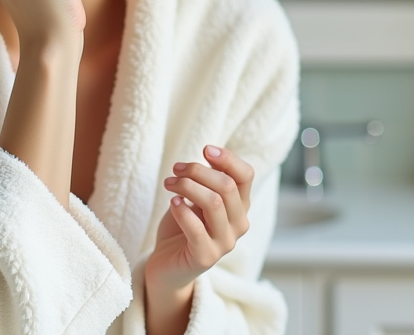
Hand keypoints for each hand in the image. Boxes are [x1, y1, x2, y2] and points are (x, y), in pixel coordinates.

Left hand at [145, 145, 254, 316]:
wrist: (167, 266)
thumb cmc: (183, 226)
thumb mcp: (196, 197)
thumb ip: (207, 180)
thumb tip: (209, 154)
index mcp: (240, 206)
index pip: (246, 175)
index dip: (228, 158)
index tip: (205, 149)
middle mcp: (239, 224)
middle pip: (227, 186)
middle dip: (197, 171)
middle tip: (175, 169)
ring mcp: (225, 243)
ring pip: (213, 202)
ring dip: (186, 186)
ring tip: (169, 183)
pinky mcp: (206, 257)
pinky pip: (196, 228)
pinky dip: (182, 210)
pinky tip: (172, 203)